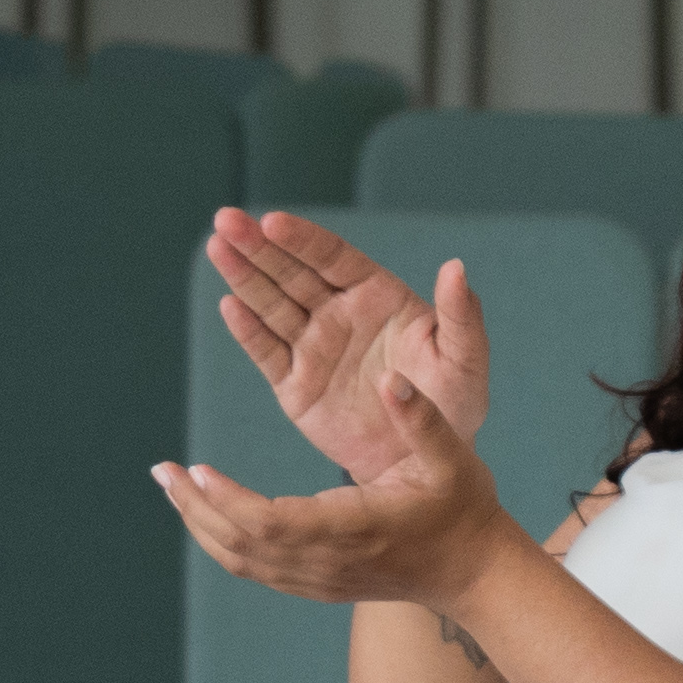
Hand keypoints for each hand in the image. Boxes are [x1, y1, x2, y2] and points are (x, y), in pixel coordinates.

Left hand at [158, 351, 532, 612]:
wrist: (471, 571)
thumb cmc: (463, 508)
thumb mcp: (454, 456)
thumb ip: (421, 418)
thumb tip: (391, 378)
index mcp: (355, 527)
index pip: (276, 522)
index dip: (231, 500)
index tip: (199, 469)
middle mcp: (328, 561)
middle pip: (243, 544)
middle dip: (197, 507)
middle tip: (164, 469)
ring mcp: (318, 579)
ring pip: (241, 560)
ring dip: (201, 524)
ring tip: (172, 484)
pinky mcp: (314, 583)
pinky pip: (253, 567)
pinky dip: (220, 538)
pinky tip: (204, 508)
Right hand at [210, 214, 491, 491]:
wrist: (422, 463)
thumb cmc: (452, 406)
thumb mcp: (464, 361)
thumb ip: (461, 314)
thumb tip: (456, 267)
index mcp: (377, 296)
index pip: (333, 258)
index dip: (303, 239)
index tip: (273, 221)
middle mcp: (339, 314)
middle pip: (292, 272)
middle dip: (259, 247)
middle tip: (226, 220)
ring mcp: (313, 347)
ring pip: (272, 305)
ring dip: (244, 277)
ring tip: (217, 247)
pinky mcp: (294, 384)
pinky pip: (267, 352)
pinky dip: (247, 331)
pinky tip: (229, 306)